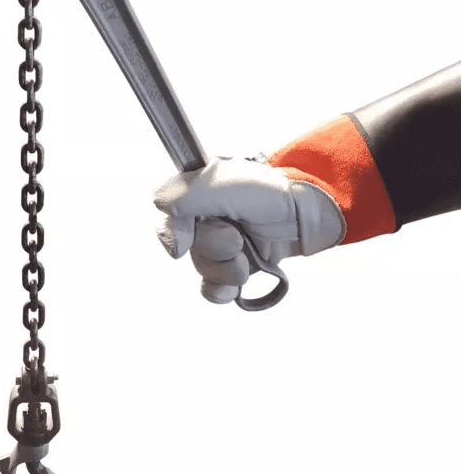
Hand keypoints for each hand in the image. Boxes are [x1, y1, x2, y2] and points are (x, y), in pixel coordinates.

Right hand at [153, 156, 344, 303]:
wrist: (311, 214)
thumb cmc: (271, 191)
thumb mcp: (223, 184)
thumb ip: (185, 196)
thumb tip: (162, 219)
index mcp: (196, 191)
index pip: (166, 217)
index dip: (174, 234)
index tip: (183, 245)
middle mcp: (205, 216)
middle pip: (187, 249)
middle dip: (214, 248)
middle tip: (237, 236)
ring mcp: (221, 241)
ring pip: (203, 269)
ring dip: (227, 267)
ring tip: (249, 253)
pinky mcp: (237, 264)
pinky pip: (214, 289)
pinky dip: (225, 289)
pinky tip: (238, 283)